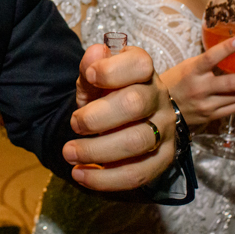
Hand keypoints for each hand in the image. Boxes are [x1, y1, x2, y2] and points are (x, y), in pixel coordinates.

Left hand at [63, 44, 176, 190]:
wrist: (131, 119)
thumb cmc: (109, 93)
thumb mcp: (96, 77)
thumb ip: (91, 66)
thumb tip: (94, 54)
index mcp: (144, 71)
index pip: (139, 64)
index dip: (112, 70)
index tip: (89, 77)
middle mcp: (159, 97)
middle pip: (134, 104)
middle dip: (96, 117)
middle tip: (74, 124)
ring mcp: (165, 129)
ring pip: (137, 141)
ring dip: (97, 150)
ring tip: (69, 153)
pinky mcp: (163, 159)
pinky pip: (138, 174)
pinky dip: (105, 179)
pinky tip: (81, 174)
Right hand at [160, 36, 234, 127]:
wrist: (162, 109)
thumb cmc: (174, 82)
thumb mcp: (185, 67)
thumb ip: (205, 62)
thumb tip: (229, 51)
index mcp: (191, 72)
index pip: (210, 58)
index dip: (226, 49)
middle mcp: (200, 89)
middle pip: (232, 84)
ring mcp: (206, 105)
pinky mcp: (211, 116)